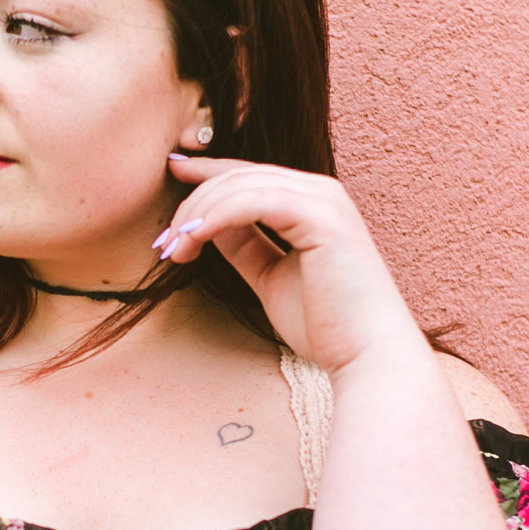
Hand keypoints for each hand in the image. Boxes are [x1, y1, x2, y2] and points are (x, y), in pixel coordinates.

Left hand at [156, 157, 424, 376]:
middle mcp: (321, 193)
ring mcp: (323, 201)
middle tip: (161, 244)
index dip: (206, 173)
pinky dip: (216, 217)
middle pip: (239, 177)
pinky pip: (253, 202)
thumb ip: (245, 246)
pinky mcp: (321, 216)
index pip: (250, 175)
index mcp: (312, 204)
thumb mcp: (270, 277)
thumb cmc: (326, 327)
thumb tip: (208, 225)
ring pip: (241, 186)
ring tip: (171, 249)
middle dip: (191, 205)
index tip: (170, 174)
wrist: (367, 356)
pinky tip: (192, 238)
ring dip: (196, 215)